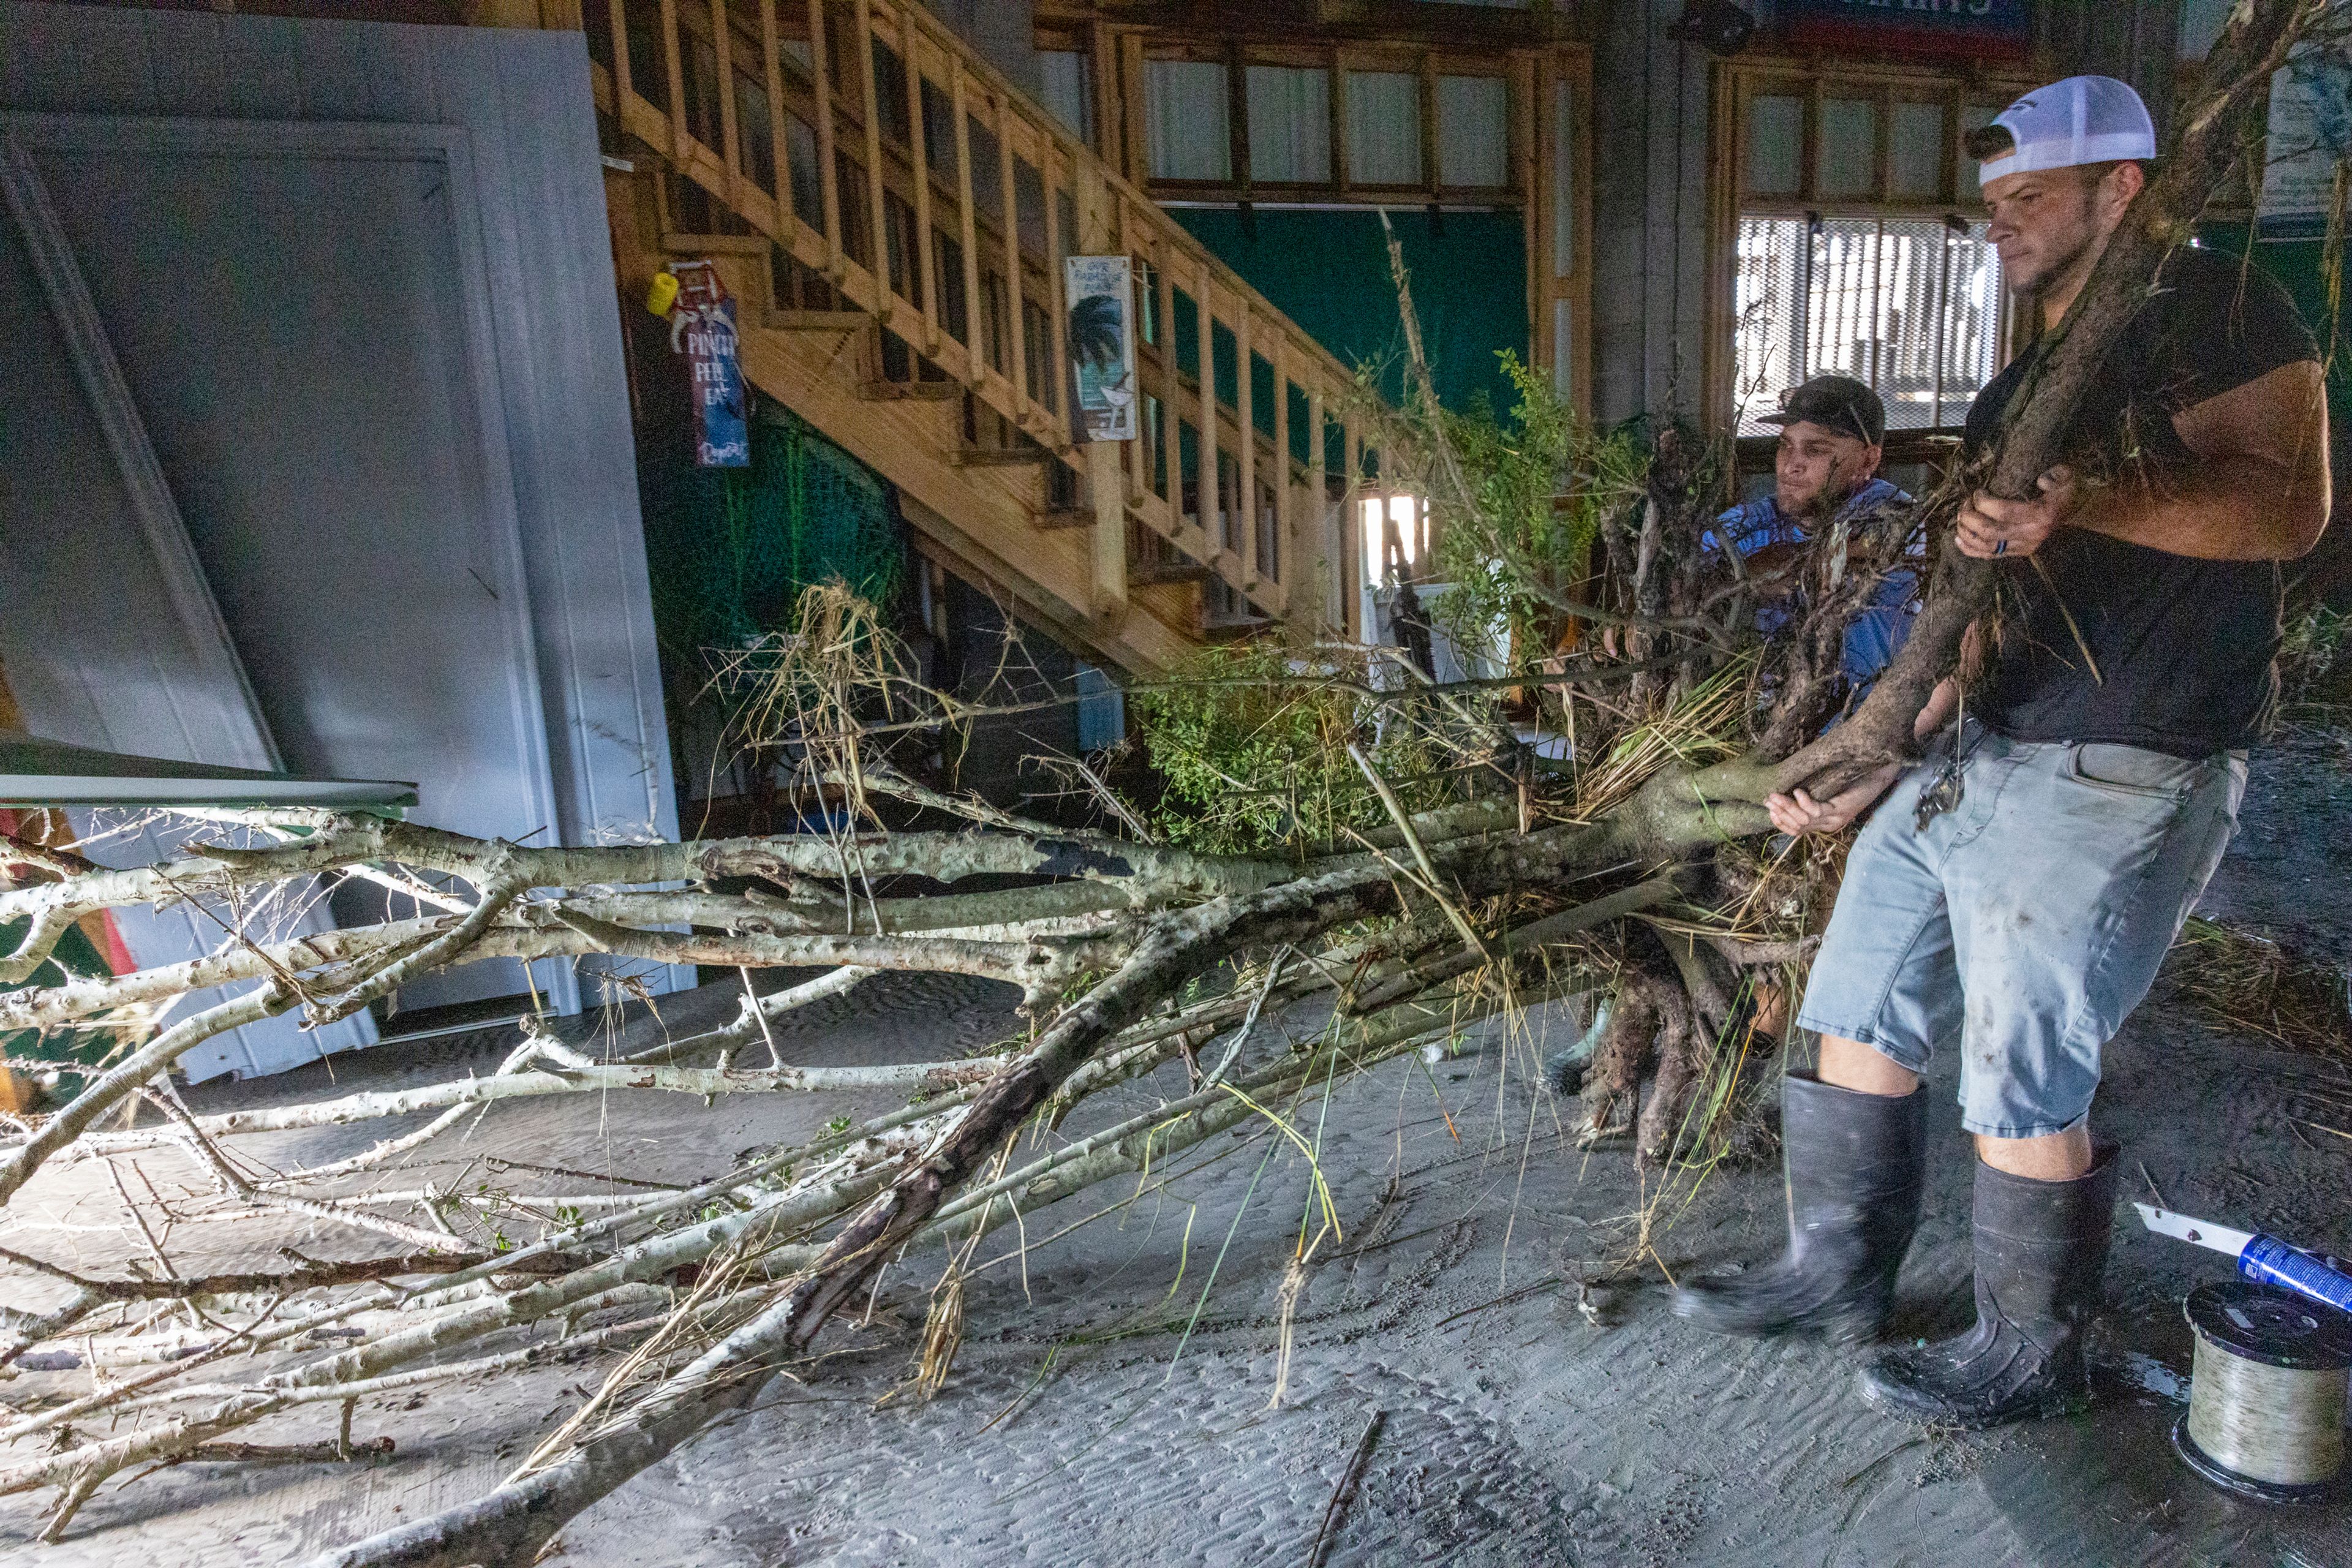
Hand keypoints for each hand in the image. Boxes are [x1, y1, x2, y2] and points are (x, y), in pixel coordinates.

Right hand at [1765, 763, 1900, 837]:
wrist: (1880, 774)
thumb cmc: (1856, 778)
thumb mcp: (1830, 790)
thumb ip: (1814, 794)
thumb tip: (1789, 786)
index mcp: (1826, 823)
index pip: (1796, 830)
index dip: (1780, 822)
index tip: (1769, 809)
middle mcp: (1830, 825)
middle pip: (1797, 825)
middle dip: (1779, 813)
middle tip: (1767, 800)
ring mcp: (1836, 819)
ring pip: (1804, 819)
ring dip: (1786, 807)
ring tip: (1774, 795)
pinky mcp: (1841, 810)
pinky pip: (1817, 810)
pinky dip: (1804, 802)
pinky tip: (1797, 792)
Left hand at [1955, 465, 2079, 559]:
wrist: (2078, 509)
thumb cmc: (2068, 489)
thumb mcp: (2067, 476)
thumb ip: (2056, 475)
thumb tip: (2041, 480)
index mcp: (2041, 515)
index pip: (2004, 512)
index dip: (1984, 503)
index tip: (1977, 492)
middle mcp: (2032, 534)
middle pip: (1990, 531)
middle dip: (1970, 518)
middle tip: (1964, 505)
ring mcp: (2025, 546)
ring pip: (1987, 546)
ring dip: (1967, 533)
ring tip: (1959, 518)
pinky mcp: (2019, 552)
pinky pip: (1990, 556)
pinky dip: (1971, 549)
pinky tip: (1959, 539)